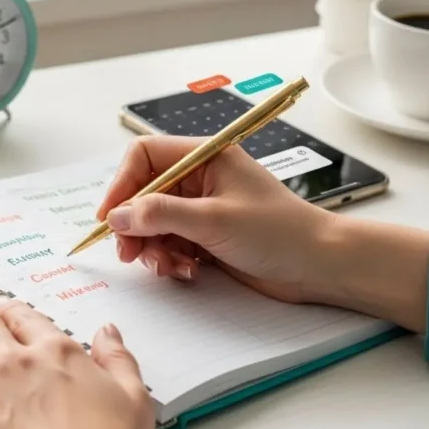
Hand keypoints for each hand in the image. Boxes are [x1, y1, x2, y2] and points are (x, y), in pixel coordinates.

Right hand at [96, 135, 337, 303]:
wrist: (318, 266)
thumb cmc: (278, 232)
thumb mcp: (213, 220)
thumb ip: (160, 215)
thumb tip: (117, 216)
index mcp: (204, 157)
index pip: (144, 157)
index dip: (122, 185)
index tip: (110, 218)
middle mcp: (199, 178)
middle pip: (143, 194)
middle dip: (135, 225)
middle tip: (130, 253)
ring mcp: (201, 208)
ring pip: (153, 223)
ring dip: (153, 248)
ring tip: (169, 267)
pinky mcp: (205, 235)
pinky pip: (170, 243)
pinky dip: (170, 259)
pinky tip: (187, 272)